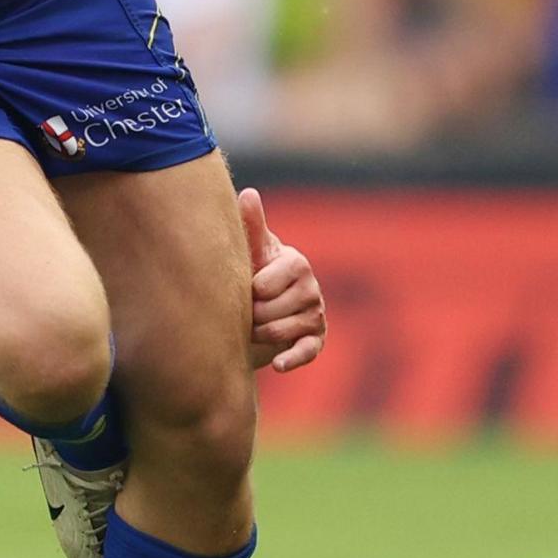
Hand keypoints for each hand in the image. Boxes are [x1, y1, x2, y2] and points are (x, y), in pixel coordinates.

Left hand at [241, 187, 325, 373]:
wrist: (260, 301)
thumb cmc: (253, 269)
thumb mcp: (251, 249)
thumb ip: (251, 225)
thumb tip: (248, 193)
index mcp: (296, 263)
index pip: (265, 285)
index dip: (248, 291)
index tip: (243, 287)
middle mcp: (311, 289)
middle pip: (272, 310)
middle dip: (251, 314)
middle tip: (242, 311)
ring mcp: (315, 315)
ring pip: (282, 330)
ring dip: (260, 333)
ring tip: (249, 327)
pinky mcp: (315, 340)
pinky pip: (307, 351)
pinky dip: (292, 358)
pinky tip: (277, 365)